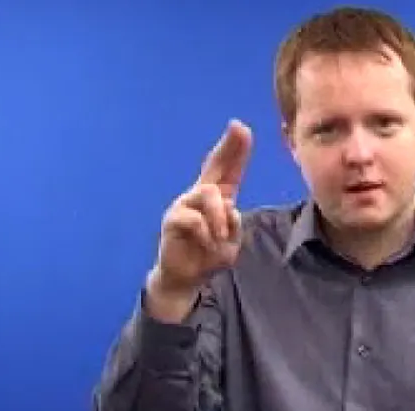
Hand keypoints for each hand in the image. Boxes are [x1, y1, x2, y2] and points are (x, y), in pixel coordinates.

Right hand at [146, 120, 251, 320]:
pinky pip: (194, 218)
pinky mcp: (172, 219)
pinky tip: (204, 244)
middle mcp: (200, 196)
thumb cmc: (208, 256)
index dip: (235, 150)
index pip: (228, 170)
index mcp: (218, 199)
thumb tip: (227, 207)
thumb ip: (233, 224)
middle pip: (214, 167)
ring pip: (208, 194)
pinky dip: (205, 233)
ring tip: (219, 238)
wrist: (185, 278)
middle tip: (239, 129)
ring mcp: (184, 205)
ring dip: (219, 218)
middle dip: (229, 147)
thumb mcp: (231, 242)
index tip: (242, 128)